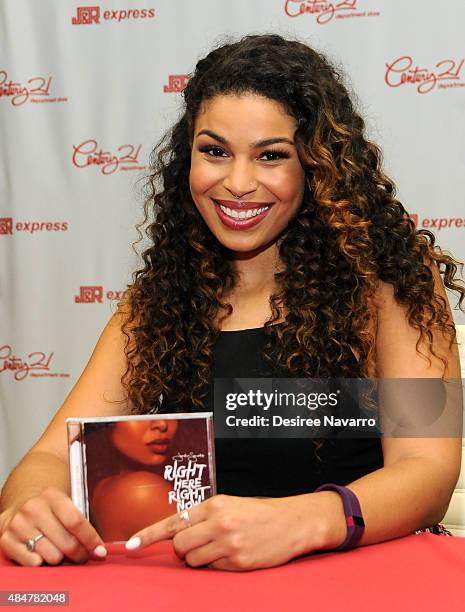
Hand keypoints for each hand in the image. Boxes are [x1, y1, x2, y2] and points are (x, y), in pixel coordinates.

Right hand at [0, 487, 106, 565]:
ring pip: (52, 557)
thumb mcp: (65, 506)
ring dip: (60, 558)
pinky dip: (41, 563)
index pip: (76, 521)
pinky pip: (34, 564)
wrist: (19, 507)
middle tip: (82, 555)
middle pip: (66, 543)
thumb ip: (81, 523)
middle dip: (80, 554)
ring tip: (59, 550)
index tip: (100, 551)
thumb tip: (99, 549)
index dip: (91, 539)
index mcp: (52, 495)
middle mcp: (33, 508)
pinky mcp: (6, 541)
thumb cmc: (49, 510)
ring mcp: (18, 524)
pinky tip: (42, 552)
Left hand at [124, 494, 327, 570]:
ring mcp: (229, 544)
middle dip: (183, 549)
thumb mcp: (229, 505)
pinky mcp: (239, 563)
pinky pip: (212, 569)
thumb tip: (177, 534)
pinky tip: (233, 554)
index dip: (149, 535)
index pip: (174, 522)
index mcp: (215, 504)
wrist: (292, 523)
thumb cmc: (258, 512)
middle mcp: (220, 523)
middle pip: (180, 546)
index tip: (130, 545)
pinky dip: (216, 565)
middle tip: (199, 544)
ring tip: (220, 547)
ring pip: (193, 561)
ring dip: (199, 558)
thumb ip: (203, 517)